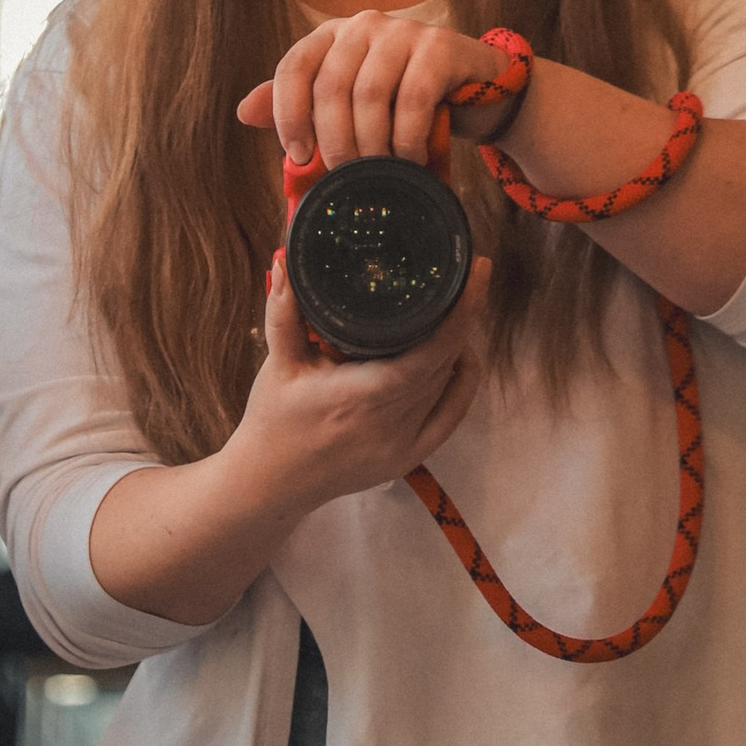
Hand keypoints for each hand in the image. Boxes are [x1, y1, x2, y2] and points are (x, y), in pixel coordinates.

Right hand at [233, 242, 490, 520]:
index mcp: (357, 398)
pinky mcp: (409, 458)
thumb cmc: (273, 421)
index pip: (426, 355)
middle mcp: (387, 425)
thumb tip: (287, 261)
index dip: (459, 314)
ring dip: (459, 344)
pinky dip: (462, 381)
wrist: (271, 485)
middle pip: (445, 363)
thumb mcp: (278, 364)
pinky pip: (451, 415)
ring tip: (457, 305)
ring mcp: (403, 446)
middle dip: (462, 315)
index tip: (474, 274)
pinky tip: (461, 353)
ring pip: (448, 384)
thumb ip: (284, 311)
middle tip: (465, 274)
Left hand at [238, 13, 523, 171]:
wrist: (476, 93)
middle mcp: (363, 25)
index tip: (298, 155)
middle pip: (330, 86)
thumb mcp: (349, 105)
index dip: (287, 113)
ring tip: (379, 172)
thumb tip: (243, 111)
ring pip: (369, 94)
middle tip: (346, 176)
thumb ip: (300, 105)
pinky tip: (409, 159)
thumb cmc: (403, 103)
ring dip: (371, 145)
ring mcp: (404, 31)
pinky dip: (405, 138)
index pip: (293, 67)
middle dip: (334, 141)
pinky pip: (412, 98)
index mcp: (332, 35)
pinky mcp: (440, 47)